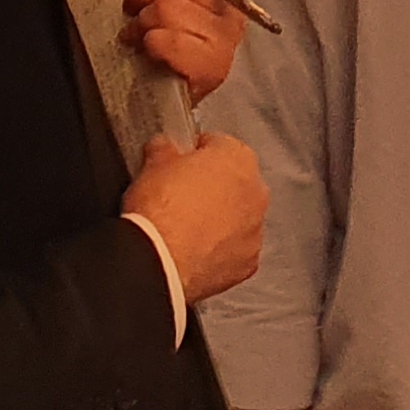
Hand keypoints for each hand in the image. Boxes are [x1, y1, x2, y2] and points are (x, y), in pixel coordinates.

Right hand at [126, 133, 264, 303]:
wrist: (159, 262)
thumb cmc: (160, 209)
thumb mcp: (153, 163)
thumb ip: (165, 148)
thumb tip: (164, 148)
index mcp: (238, 158)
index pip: (219, 145)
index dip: (195, 153)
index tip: (180, 162)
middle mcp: (256, 192)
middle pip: (235, 183)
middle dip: (213, 188)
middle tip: (182, 197)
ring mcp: (255, 231)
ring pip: (239, 219)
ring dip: (220, 220)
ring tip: (186, 229)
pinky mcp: (248, 263)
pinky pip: (235, 250)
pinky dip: (220, 251)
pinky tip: (194, 253)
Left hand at [127, 0, 248, 101]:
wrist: (139, 85)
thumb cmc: (149, 28)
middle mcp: (229, 15)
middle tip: (133, 6)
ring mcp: (223, 45)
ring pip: (172, 10)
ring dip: (143, 21)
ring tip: (136, 34)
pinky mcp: (209, 72)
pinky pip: (173, 42)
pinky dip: (152, 43)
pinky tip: (146, 51)